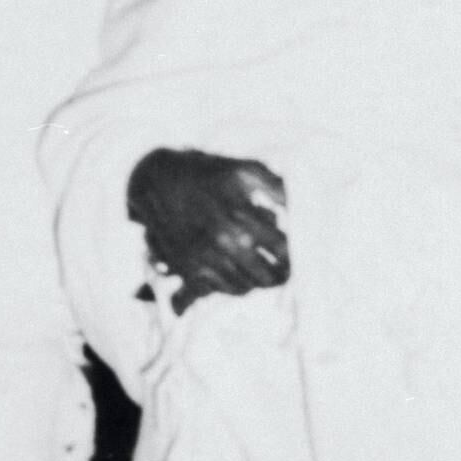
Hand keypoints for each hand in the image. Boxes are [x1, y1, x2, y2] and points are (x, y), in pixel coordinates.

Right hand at [127, 149, 288, 315]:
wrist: (157, 183)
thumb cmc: (207, 174)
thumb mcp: (245, 171)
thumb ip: (278, 188)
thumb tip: (303, 208)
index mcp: (241, 214)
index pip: (284, 248)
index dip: (296, 255)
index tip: (299, 254)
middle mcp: (225, 239)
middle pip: (270, 274)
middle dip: (282, 274)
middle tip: (287, 272)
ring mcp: (207, 257)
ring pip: (250, 286)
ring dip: (262, 282)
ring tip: (267, 274)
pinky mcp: (191, 271)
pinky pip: (227, 290)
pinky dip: (240, 287)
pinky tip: (243, 275)